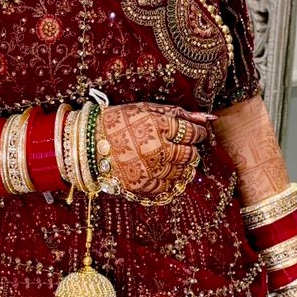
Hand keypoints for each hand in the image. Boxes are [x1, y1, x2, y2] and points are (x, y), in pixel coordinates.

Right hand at [99, 103, 213, 201]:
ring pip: (182, 172)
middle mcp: (157, 149)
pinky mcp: (142, 185)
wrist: (88, 144)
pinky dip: (169, 178)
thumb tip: (207, 117)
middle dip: (190, 149)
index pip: (192, 133)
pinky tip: (161, 169)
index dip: (197, 133)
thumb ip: (178, 113)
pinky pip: (167, 186)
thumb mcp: (146, 110)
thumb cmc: (118, 122)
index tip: (195, 133)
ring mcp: (150, 170)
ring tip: (170, 157)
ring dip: (181, 165)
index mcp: (159, 126)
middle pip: (191, 154)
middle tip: (182, 145)